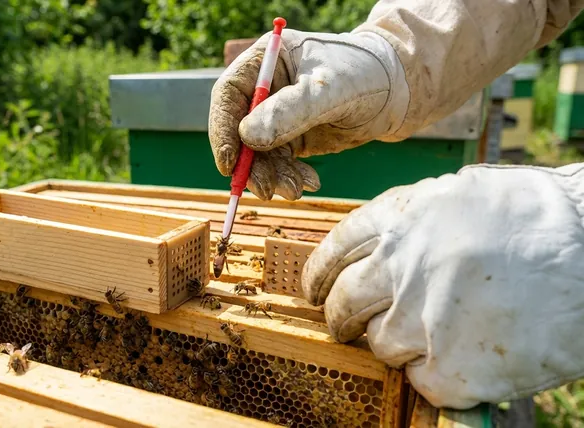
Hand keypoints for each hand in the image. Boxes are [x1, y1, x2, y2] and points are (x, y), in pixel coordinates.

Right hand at [208, 29, 409, 200]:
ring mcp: (275, 116)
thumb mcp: (328, 90)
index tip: (229, 163)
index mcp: (264, 62)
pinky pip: (278, 164)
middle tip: (266, 190)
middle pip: (238, 131)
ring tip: (296, 190)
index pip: (228, 96)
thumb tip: (247, 138)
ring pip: (258, 154)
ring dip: (272, 177)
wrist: (397, 91)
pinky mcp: (290, 138)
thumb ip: (289, 111)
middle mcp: (263, 89)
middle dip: (251, 164)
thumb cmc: (364, 74)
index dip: (222, 130)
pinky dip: (290, 178)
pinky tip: (311, 182)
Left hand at [302, 163, 583, 408]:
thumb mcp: (464, 196)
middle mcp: (399, 268)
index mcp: (400, 220)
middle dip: (341, 317)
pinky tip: (466, 358)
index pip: (333, 251)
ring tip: (436, 336)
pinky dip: (436, 374)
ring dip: (398, 344)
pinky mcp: (450, 370)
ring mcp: (421, 321)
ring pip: (379, 345)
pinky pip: (420, 380)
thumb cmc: (542, 219)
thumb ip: (415, 221)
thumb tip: (384, 245)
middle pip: (343, 303)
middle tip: (350, 325)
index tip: (315, 290)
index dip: (319, 275)